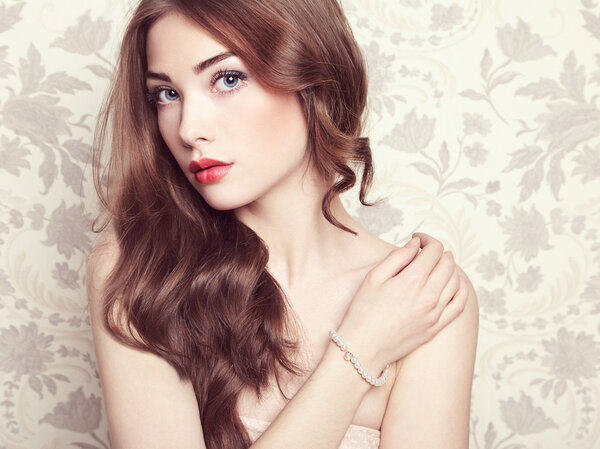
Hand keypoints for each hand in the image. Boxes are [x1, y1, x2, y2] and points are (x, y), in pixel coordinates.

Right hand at [336, 233, 468, 372]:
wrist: (363, 348)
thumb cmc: (363, 312)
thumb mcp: (374, 277)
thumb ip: (397, 257)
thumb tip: (415, 245)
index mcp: (412, 280)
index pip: (433, 250)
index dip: (427, 240)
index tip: (417, 240)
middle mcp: (428, 295)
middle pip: (447, 264)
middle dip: (438, 252)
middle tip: (426, 251)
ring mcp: (434, 313)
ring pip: (455, 282)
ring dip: (449, 268)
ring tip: (438, 264)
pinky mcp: (436, 327)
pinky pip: (458, 305)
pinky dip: (461, 290)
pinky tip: (457, 283)